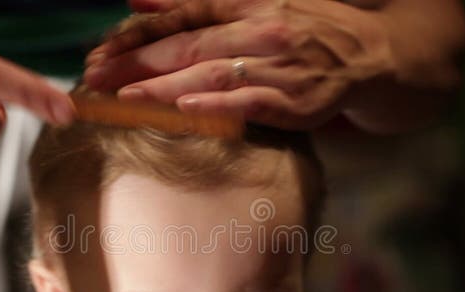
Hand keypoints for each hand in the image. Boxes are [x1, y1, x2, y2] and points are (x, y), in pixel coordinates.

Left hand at [84, 0, 395, 129]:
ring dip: (166, 87)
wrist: (368, 54)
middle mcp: (260, 30)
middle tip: (96, 78)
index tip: (99, 51)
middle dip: (138, 63)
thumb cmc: (301, 30)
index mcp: (247, 4)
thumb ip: (194, 3)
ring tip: (127, 98)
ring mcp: (278, 66)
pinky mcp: (296, 102)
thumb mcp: (252, 3)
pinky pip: (251, 103)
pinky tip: (186, 109)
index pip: (182, 16)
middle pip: (189, 45)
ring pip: (213, 74)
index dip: (137, 34)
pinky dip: (217, 105)